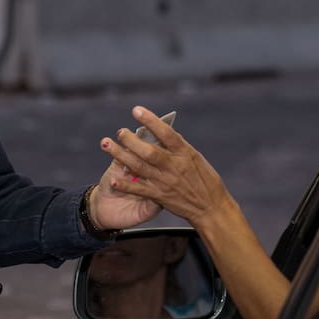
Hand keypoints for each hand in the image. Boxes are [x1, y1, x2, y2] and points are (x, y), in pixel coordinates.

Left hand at [98, 106, 237, 234]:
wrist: (211, 208)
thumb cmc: (205, 180)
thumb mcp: (196, 158)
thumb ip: (179, 147)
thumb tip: (163, 132)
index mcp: (185, 153)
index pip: (166, 133)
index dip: (150, 121)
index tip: (136, 110)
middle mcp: (174, 166)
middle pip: (149, 150)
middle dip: (131, 140)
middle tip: (119, 132)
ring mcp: (165, 182)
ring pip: (139, 167)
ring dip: (121, 155)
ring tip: (107, 145)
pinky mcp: (160, 196)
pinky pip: (139, 190)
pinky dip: (125, 185)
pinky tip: (113, 180)